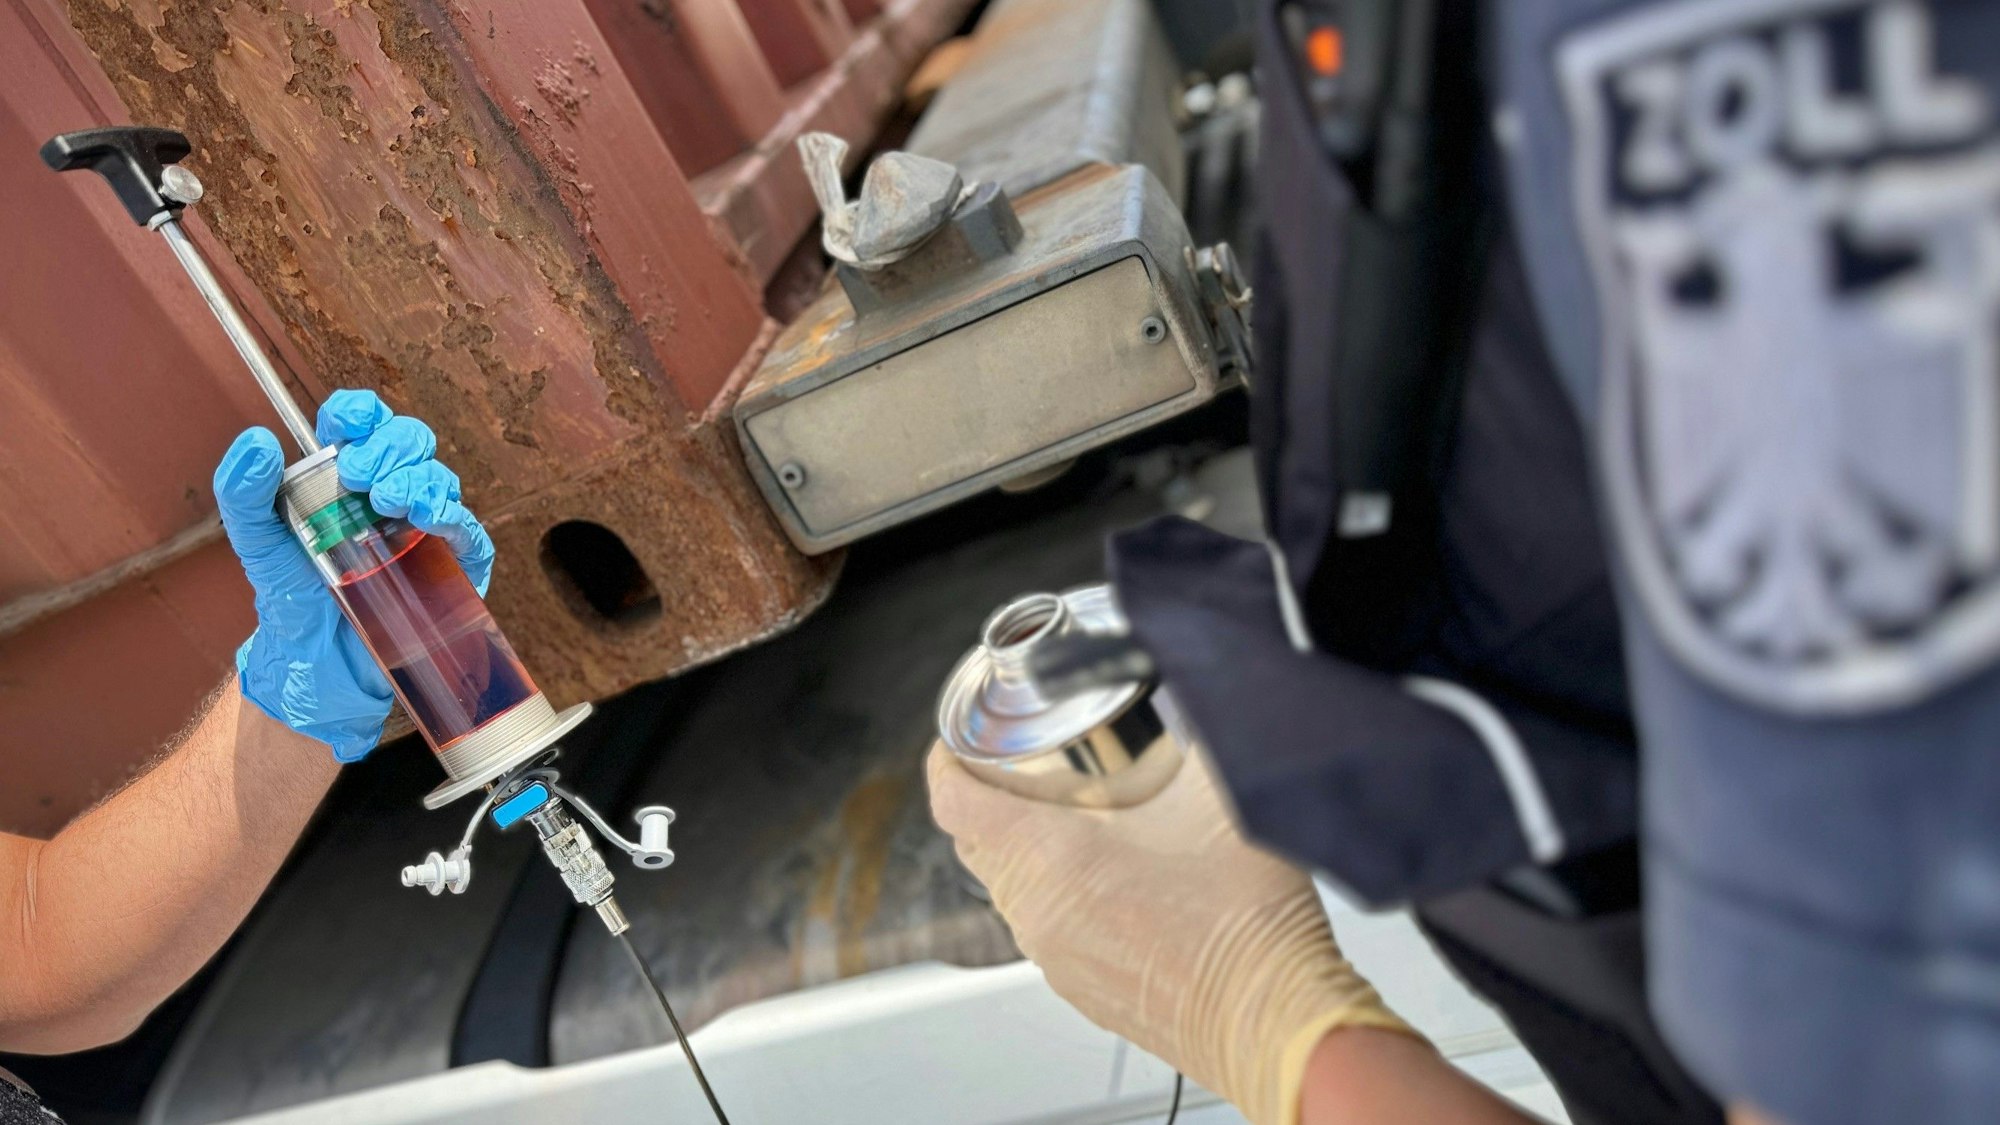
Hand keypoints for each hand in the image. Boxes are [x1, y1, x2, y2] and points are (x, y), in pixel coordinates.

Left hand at [214, 389, 494, 761]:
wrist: (315, 666)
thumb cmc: (291, 600)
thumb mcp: (255, 544)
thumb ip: (243, 493)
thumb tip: (257, 441)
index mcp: (346, 478)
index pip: (365, 424)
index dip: (361, 413)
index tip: (343, 424)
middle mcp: (391, 496)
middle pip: (411, 441)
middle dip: (390, 447)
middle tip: (360, 476)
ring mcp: (424, 529)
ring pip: (441, 478)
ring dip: (419, 480)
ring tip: (390, 502)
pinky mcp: (452, 566)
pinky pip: (468, 531)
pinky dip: (453, 517)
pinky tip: (428, 520)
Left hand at [929, 746, 1417, 1124]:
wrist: (1270, 1020)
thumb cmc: (1246, 926)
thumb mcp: (1224, 798)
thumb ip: (1202, 732)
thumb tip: (1200, 693)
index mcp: (1049, 859)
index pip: (956, 804)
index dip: (945, 764)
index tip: (953, 741)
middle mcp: (1036, 913)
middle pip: (976, 845)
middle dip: (985, 799)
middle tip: (1015, 764)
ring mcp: (1055, 957)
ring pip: (1008, 889)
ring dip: (1021, 849)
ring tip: (1066, 814)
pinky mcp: (1081, 987)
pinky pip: (1042, 925)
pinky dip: (1052, 891)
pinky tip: (1105, 875)